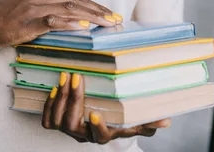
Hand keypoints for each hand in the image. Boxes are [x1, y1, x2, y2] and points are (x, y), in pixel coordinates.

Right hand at [0, 0, 121, 46]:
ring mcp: (35, 6)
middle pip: (77, 0)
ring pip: (69, 9)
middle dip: (99, 11)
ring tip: (107, 24)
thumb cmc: (9, 17)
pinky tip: (82, 27)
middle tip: (117, 20)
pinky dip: (69, 23)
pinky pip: (52, 21)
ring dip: (91, 16)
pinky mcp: (28, 20)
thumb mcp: (32, 8)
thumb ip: (52, 11)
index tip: (112, 14)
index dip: (95, 5)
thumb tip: (76, 21)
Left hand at [42, 72, 170, 143]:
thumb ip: (148, 120)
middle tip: (78, 78)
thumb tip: (166, 120)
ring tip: (66, 76)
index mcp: (103, 134)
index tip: (95, 113)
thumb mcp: (133, 118)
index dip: (97, 127)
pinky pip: (47, 119)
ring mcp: (68, 129)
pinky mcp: (56, 122)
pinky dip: (49, 103)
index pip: (99, 137)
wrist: (96, 116)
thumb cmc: (116, 116)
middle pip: (73, 124)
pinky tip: (56, 87)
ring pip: (58, 120)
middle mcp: (84, 134)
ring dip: (60, 98)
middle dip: (74, 100)